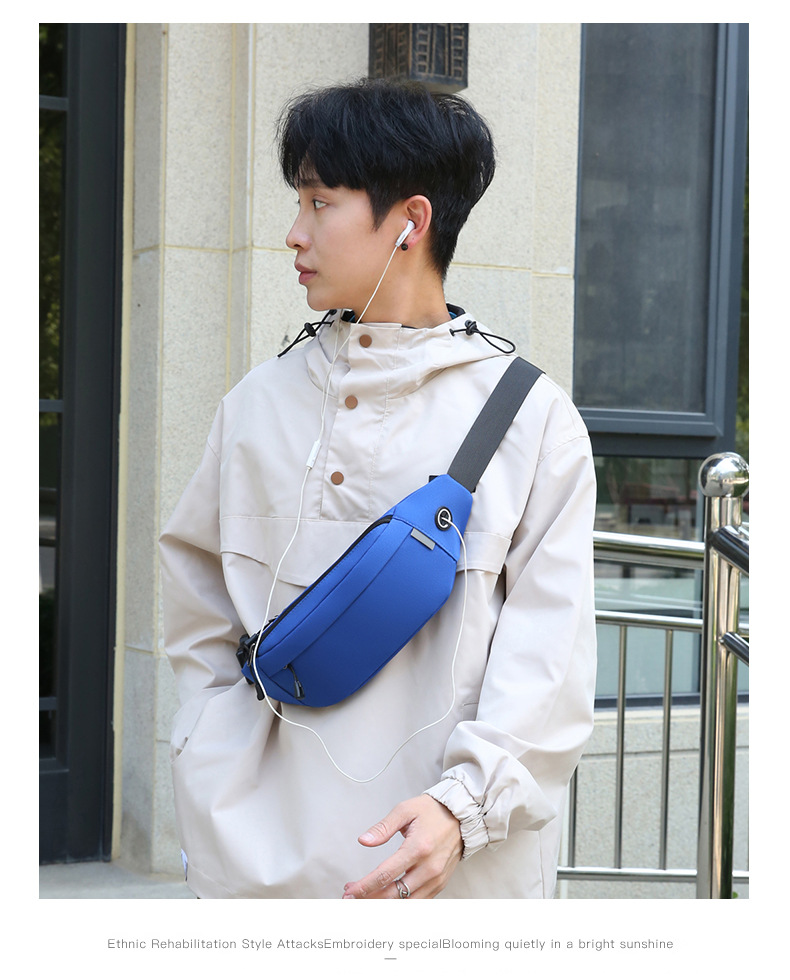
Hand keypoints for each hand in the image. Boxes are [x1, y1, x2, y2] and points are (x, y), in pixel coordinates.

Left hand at [342, 795, 461, 898]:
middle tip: (350, 897)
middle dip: (369, 898)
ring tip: (366, 898)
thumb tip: (364, 841)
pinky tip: (386, 899)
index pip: (385, 875)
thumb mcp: (405, 810)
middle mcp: (429, 867)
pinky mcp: (441, 883)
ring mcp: (436, 878)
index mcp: (418, 848)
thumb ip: (383, 828)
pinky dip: (401, 904)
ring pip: (406, 903)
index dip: (364, 886)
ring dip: (383, 904)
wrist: (461, 816)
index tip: (349, 891)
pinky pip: (418, 901)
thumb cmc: (433, 811)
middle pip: (394, 894)